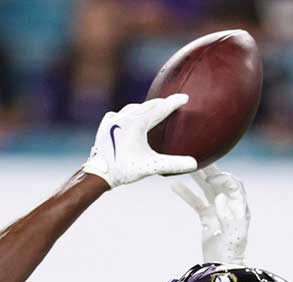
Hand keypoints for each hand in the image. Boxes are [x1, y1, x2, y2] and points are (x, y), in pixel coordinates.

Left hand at [82, 94, 197, 188]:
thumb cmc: (124, 170)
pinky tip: (126, 116)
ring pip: (132, 108)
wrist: (98, 174)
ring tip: (151, 109)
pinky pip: (117, 114)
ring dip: (144, 107)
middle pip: (147, 105)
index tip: (184, 97)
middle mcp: (125, 117)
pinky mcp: (104, 126)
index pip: (161, 109)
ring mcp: (113, 121)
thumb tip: (194, 164)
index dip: (174, 103)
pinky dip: (126, 114)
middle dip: (160, 103)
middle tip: (171, 102)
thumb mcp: (151, 167)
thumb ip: (173, 164)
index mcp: (138, 123)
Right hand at [172, 164, 248, 264]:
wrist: (224, 265)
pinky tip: (175, 186)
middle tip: (197, 158)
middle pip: (220, 182)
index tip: (211, 178)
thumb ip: (227, 215)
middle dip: (210, 170)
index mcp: (239, 206)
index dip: (224, 178)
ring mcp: (217, 210)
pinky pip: (196, 202)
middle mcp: (229, 205)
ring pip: (206, 189)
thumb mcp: (232, 234)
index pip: (233, 185)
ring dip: (196, 178)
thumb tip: (220, 197)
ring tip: (183, 167)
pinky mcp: (207, 217)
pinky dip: (186, 194)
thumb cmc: (232, 251)